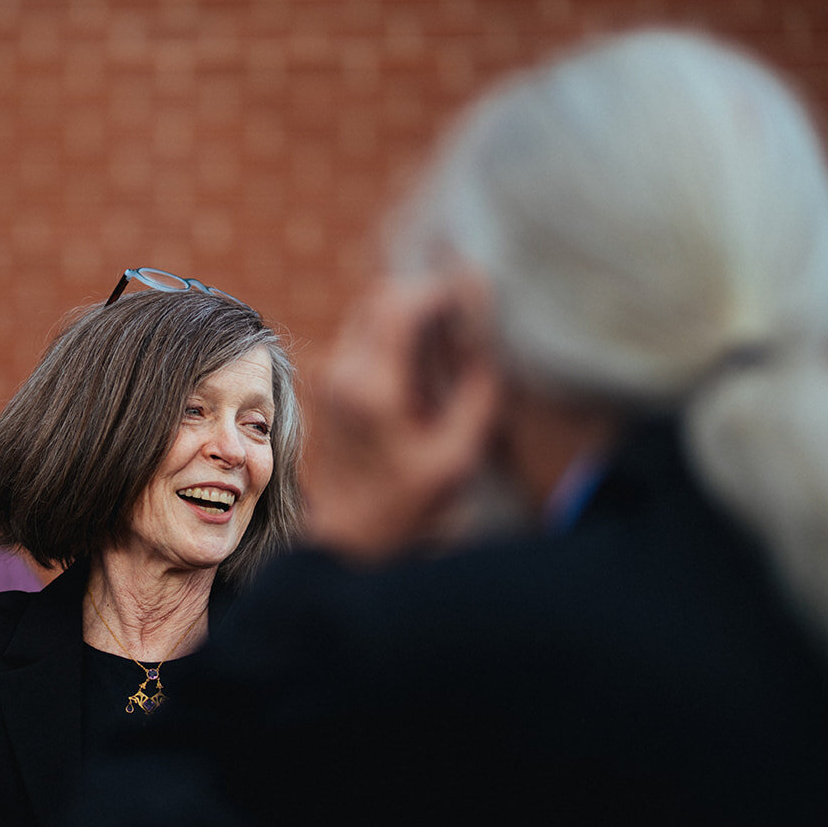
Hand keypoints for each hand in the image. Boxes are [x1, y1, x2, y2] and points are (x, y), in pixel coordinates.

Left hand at [303, 271, 502, 561]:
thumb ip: (477, 395)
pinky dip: (400, 332)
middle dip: (429, 296)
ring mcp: (333, 374)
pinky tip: (429, 366)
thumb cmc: (405, 505)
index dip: (443, 291)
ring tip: (452, 346)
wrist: (348, 535)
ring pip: (373, 310)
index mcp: (372, 387)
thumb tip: (494, 343)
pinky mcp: (333, 381)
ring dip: (414, 313)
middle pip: (383, 297)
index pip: (401, 305)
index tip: (478, 295)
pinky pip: (367, 333)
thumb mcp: (456, 456)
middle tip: (468, 319)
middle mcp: (344, 371)